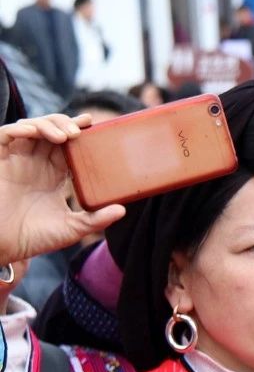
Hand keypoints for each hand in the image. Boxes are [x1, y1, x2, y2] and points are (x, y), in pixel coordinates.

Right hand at [0, 114, 124, 265]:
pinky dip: (20, 129)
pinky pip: (6, 135)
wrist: (3, 248)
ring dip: (48, 125)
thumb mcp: (72, 228)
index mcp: (54, 175)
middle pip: (51, 130)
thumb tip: (122, 210)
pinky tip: (34, 132)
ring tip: (65, 136)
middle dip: (66, 123)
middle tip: (81, 129)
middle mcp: (36, 163)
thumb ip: (96, 219)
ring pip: (31, 127)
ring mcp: (17, 160)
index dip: (79, 133)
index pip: (69, 146)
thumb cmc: (34, 238)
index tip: (94, 124)